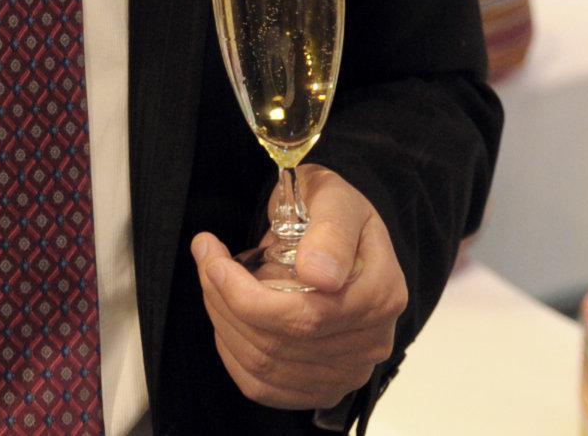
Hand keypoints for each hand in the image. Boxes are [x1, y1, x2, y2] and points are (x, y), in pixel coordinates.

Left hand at [192, 165, 406, 411]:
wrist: (335, 228)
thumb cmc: (332, 209)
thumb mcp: (335, 198)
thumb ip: (331, 231)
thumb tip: (319, 273)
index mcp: (381, 294)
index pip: (306, 316)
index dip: (247, 296)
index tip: (214, 259)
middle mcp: (371, 342)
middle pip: (280, 345)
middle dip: (227, 302)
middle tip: (207, 261)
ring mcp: (349, 370)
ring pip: (266, 369)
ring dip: (224, 324)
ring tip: (212, 281)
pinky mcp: (324, 386)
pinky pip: (266, 388)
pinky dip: (233, 355)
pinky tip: (226, 318)